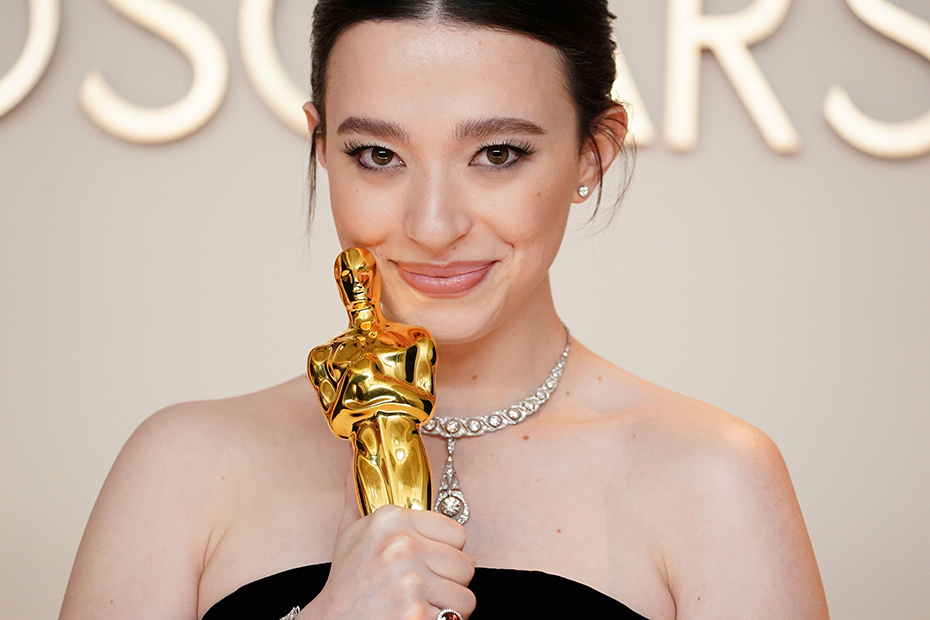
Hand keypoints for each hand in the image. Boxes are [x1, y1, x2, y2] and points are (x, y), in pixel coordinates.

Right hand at [303, 467, 476, 619]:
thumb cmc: (346, 582)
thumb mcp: (350, 532)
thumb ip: (358, 492)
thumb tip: (357, 451)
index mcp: (390, 519)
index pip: (457, 533)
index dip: (444, 552)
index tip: (424, 561)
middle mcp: (401, 546)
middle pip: (466, 564)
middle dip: (447, 581)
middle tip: (419, 588)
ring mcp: (410, 581)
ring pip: (465, 595)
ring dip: (447, 606)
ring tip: (418, 604)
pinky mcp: (416, 613)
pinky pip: (455, 618)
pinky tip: (414, 617)